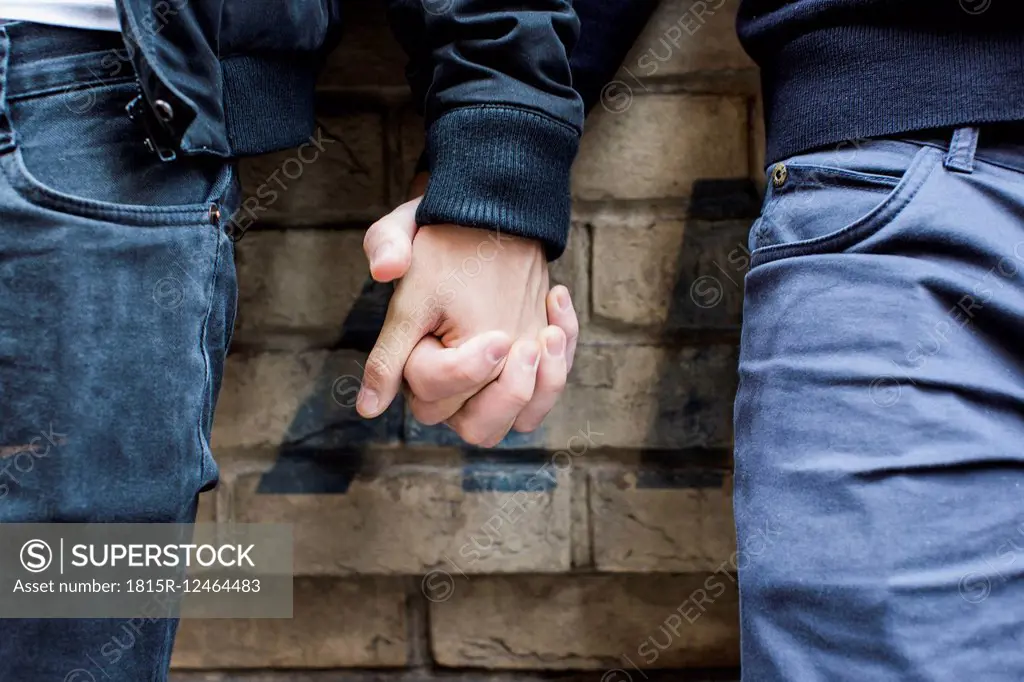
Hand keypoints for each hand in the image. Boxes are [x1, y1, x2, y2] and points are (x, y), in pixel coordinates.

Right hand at [358, 178, 578, 445]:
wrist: (483, 224)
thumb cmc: (441, 235)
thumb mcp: (406, 231)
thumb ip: (386, 244)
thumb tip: (384, 270)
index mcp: (413, 361)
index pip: (432, 392)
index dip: (465, 371)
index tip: (497, 337)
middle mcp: (451, 386)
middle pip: (477, 429)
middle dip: (507, 391)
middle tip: (523, 345)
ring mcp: (490, 386)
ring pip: (517, 423)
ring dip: (541, 387)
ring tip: (549, 336)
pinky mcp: (524, 377)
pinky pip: (546, 399)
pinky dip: (562, 364)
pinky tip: (556, 307)